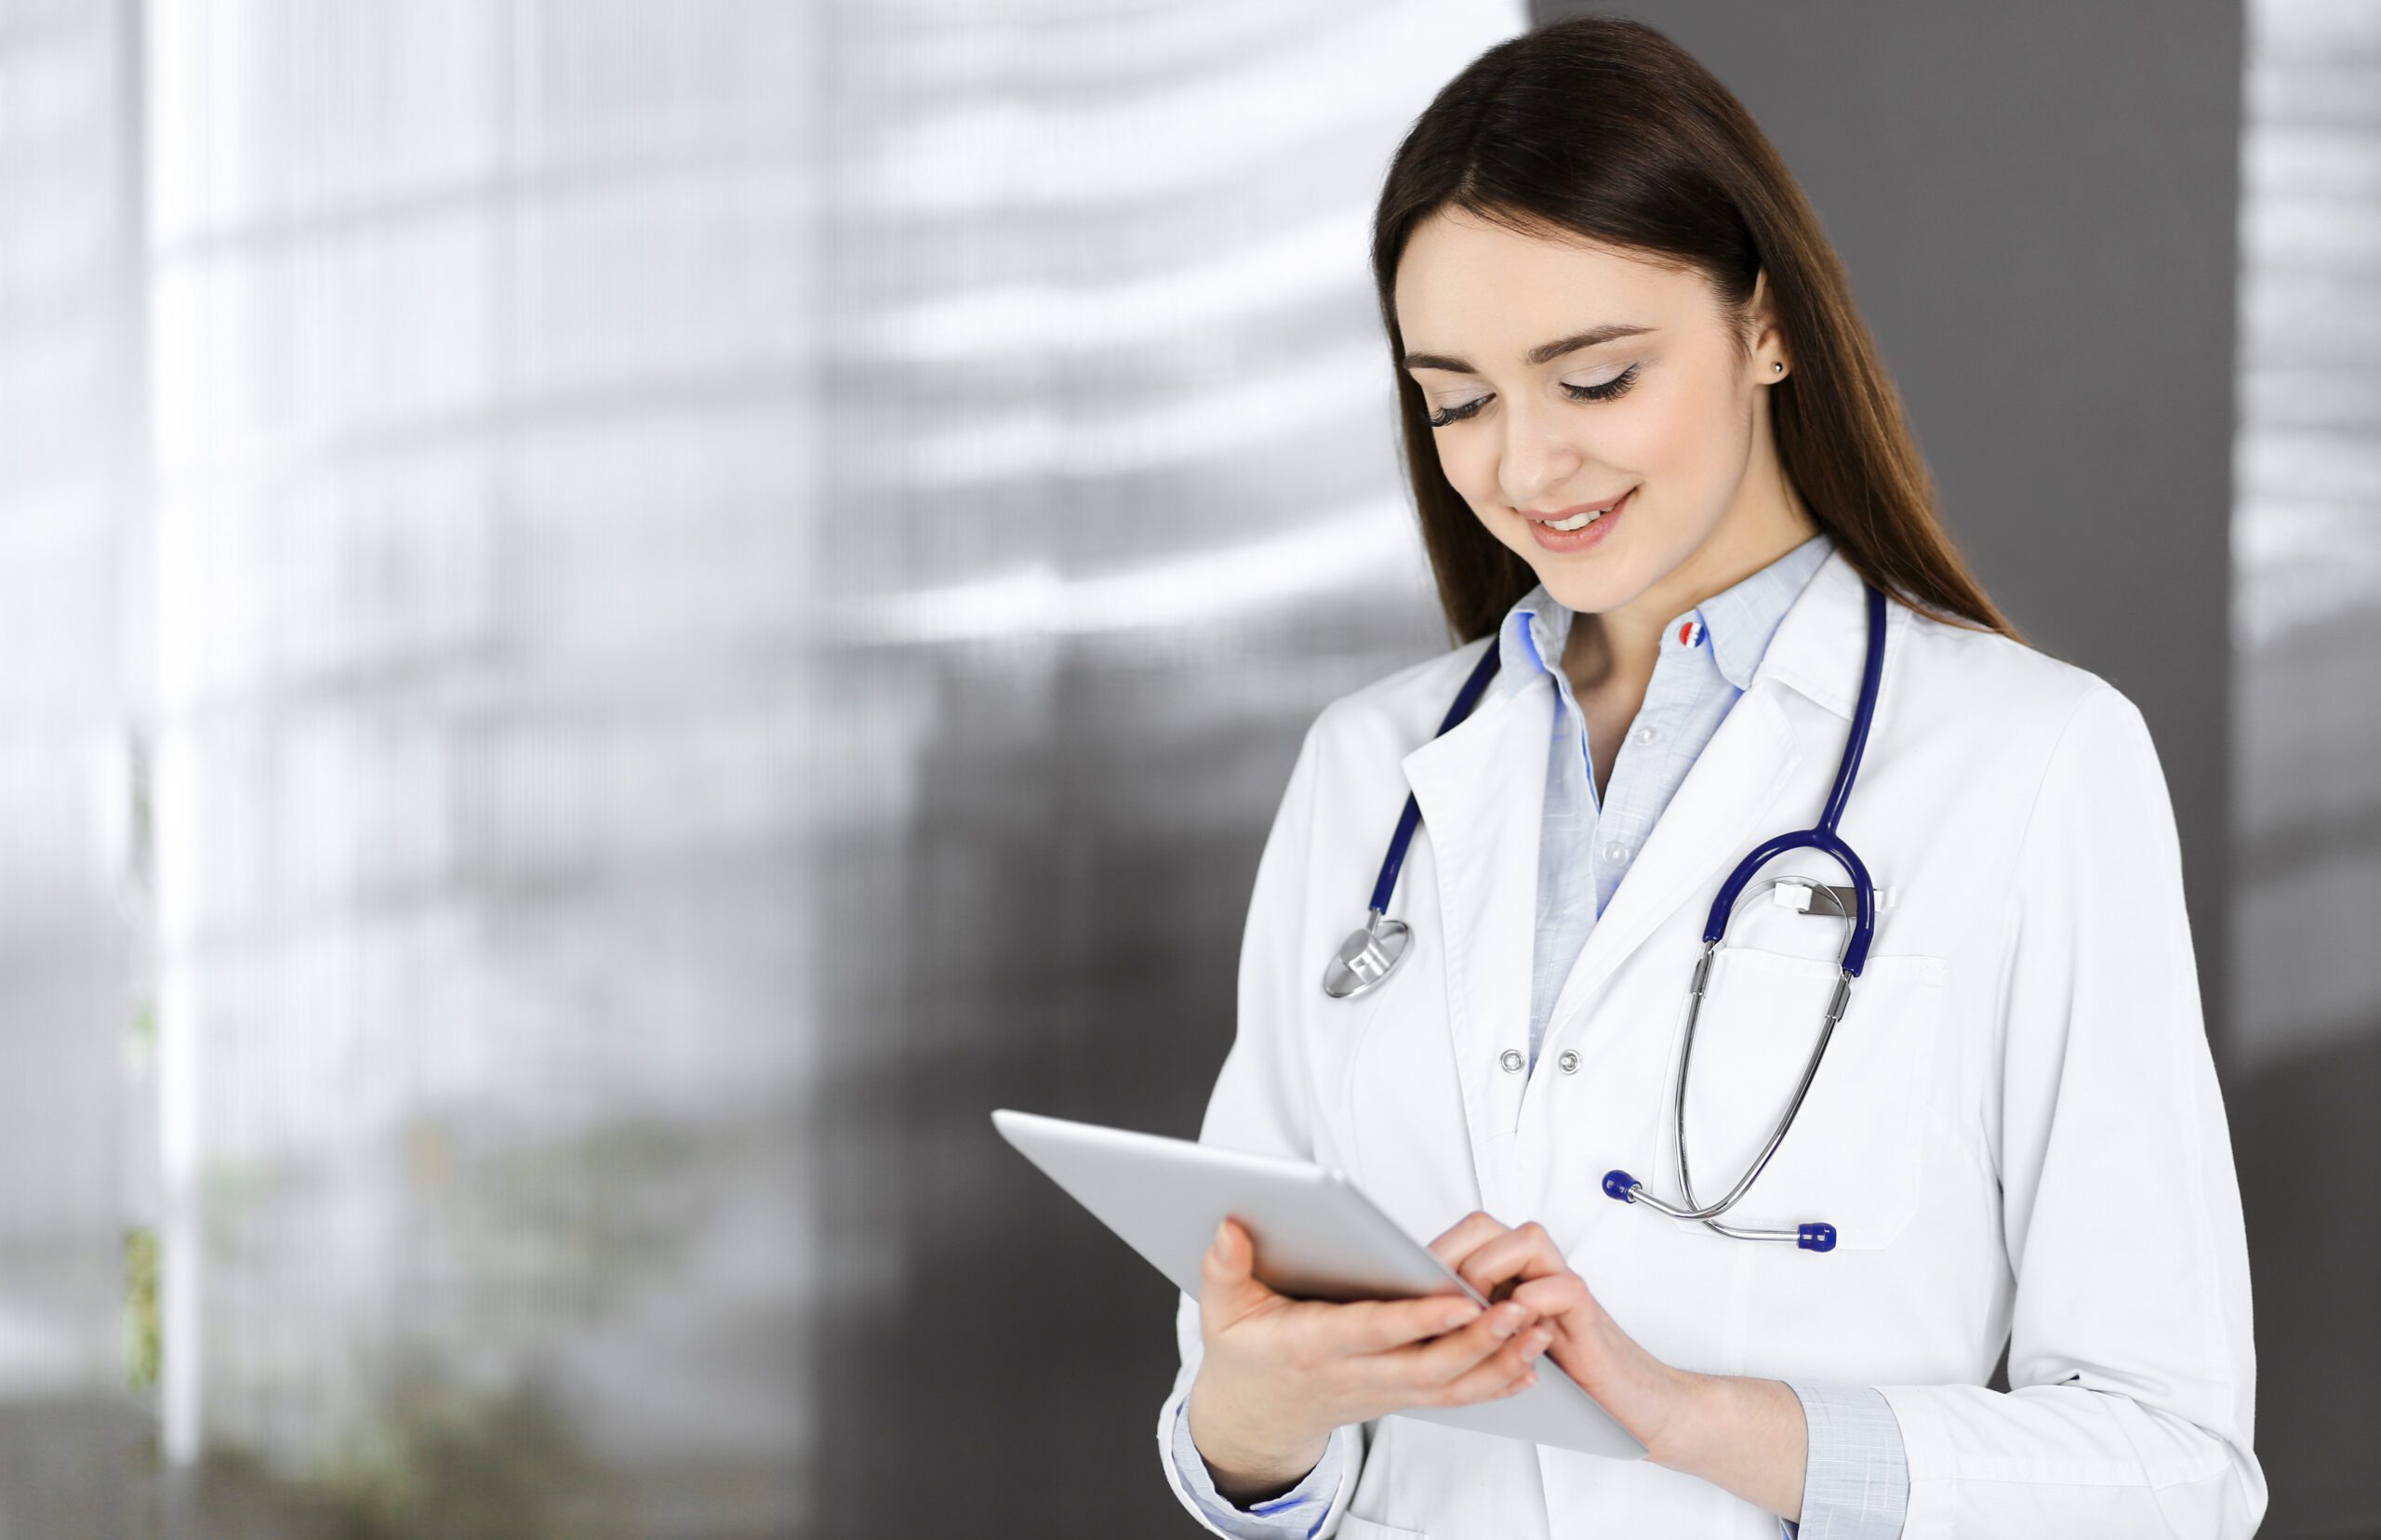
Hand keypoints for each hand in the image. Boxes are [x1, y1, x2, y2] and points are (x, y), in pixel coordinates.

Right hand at [1184, 1217, 1553, 1502]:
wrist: (1257, 1414)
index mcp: (1312, 1345)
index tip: (1461, 1299)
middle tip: (1522, 1310)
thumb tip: (1230, 1228)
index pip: (1373, 1331)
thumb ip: (1222, 1267)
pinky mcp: (1401, 1396)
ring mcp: (1383, 1391)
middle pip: (1428, 1365)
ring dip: (1499, 1361)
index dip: (1419, 1319)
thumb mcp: (1221, 1310)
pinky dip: (1496, 1382)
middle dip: (1479, 1340)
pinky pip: (1455, 1396)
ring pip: (1451, 1385)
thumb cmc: (1246, 1352)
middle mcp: (1355, 1374)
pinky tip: (1529, 1361)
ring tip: (1539, 1329)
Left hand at [1429, 1212, 1808, 1519]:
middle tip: (1439, 1293)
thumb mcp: (1505, 1348)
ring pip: (1526, 1240)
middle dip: (1454, 1254)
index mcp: (1514, 1274)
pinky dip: (1536, 1300)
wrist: (1636, 1404)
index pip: (1467, 1233)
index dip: (1434, 1250)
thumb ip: (1474, 1323)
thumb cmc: (1567, 1377)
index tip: (1401, 1277)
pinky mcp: (1589, 1316)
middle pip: (1488, 1226)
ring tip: (1477, 1307)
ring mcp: (1565, 1288)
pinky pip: (1563, 1287)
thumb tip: (1406, 1316)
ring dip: (1490, 1269)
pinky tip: (1519, 1323)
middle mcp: (1538, 1271)